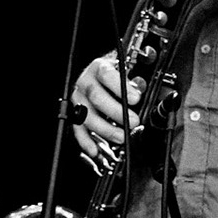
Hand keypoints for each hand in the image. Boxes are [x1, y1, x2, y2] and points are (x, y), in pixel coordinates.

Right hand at [71, 54, 138, 173]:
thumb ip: (136, 77)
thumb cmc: (117, 71)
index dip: (120, 86)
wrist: (101, 71)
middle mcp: (85, 82)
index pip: (107, 74)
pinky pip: (78, 129)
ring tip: (121, 137)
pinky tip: (95, 149)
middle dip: (116, 112)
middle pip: (96, 98)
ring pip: (87, 116)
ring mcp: (79, 99)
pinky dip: (86, 141)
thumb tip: (141, 87)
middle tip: (133, 121)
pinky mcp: (76, 113)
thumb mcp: (129, 68)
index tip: (135, 98)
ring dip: (105, 129)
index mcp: (99, 67)